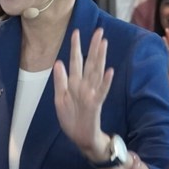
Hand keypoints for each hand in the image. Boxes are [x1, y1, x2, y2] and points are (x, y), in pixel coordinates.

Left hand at [54, 29, 113, 158]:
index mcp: (74, 83)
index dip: (76, 47)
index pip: (76, 61)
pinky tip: (109, 71)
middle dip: (94, 46)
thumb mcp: (60, 98)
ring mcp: (91, 94)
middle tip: (99, 31)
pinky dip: (105, 82)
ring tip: (104, 43)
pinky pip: (101, 91)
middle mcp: (84, 86)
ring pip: (97, 72)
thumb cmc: (71, 118)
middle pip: (90, 62)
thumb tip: (58, 62)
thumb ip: (60, 81)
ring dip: (100, 58)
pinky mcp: (96, 104)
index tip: (76, 32)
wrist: (80, 138)